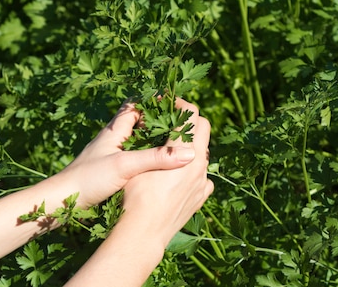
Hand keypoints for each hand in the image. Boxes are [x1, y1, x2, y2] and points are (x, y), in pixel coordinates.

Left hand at [54, 101, 196, 208]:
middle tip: (181, 126)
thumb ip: (156, 158)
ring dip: (154, 140)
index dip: (156, 101)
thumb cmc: (88, 178)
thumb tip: (190, 152)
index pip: (136, 104)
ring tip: (176, 144)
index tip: (177, 105)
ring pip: (137, 140)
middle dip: (159, 120)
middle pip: (139, 120)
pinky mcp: (111, 169)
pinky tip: (158, 166)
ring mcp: (112, 153)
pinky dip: (147, 156)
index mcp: (115, 129)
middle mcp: (114, 137)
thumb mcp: (124, 166)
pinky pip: (134, 156)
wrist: (60, 201)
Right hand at [120, 99, 213, 247]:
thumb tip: (161, 120)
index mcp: (185, 151)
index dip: (179, 103)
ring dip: (190, 145)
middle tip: (169, 121)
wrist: (142, 235)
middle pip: (203, 128)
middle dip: (188, 120)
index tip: (166, 103)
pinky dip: (192, 169)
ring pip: (203, 153)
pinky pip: (202, 176)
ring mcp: (202, 183)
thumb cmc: (134, 197)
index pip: (191, 114)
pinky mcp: (200, 198)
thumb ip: (153, 141)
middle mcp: (199, 164)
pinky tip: (176, 175)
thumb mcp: (137, 163)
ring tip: (168, 148)